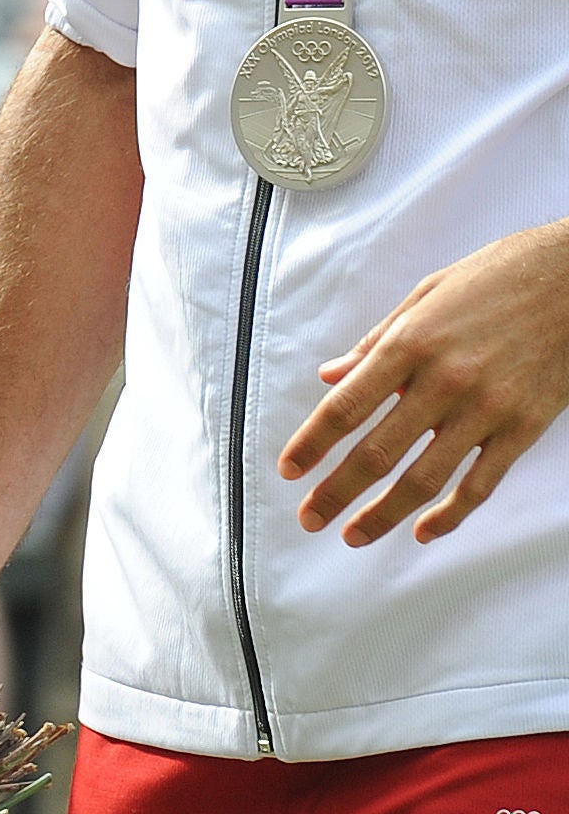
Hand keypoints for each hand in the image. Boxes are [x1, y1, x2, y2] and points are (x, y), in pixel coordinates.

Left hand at [280, 221, 568, 545]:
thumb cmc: (493, 279)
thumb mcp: (424, 296)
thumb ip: (375, 343)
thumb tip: (330, 377)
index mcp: (410, 344)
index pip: (347, 406)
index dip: (312, 443)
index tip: (289, 469)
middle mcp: (444, 381)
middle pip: (378, 452)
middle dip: (337, 491)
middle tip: (309, 517)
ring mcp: (487, 409)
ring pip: (425, 478)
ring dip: (384, 513)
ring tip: (353, 535)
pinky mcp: (524, 428)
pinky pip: (482, 484)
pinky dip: (451, 514)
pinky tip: (423, 531)